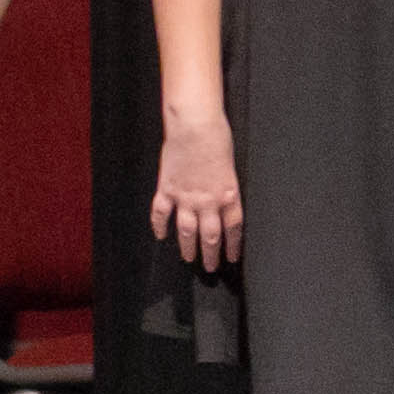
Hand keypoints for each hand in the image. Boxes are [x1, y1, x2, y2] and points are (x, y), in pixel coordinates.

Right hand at [154, 110, 242, 269]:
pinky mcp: (167, 189)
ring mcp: (186, 197)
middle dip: (211, 254)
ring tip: (188, 259)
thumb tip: (226, 201)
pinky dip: (160, 226)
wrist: (195, 126)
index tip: (232, 258)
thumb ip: (228, 186)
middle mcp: (208, 201)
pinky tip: (160, 235)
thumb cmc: (218, 138)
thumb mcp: (232, 166)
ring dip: (188, 247)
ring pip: (187, 231)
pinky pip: (161, 213)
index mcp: (229, 195)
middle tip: (211, 268)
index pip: (233, 229)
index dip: (233, 246)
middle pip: (211, 236)